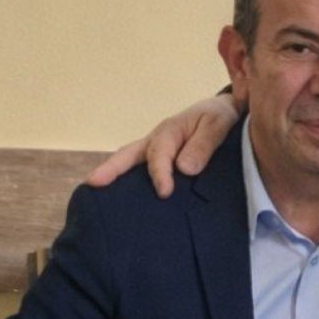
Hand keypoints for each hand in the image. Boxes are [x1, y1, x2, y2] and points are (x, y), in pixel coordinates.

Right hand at [85, 93, 240, 197]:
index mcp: (169, 131)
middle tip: (92, 184)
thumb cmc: (219, 116)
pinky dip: (131, 185)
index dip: (160, 174)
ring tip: (99, 199)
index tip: (165, 193)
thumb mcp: (217, 124)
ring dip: (115, 179)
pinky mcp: (162, 163)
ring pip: (130, 164)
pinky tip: (130, 206)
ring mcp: (155, 152)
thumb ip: (203, 145)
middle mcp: (156, 142)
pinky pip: (142, 173)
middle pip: (127, 155)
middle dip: (110, 170)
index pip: (159, 155)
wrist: (225, 112)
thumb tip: (184, 169)